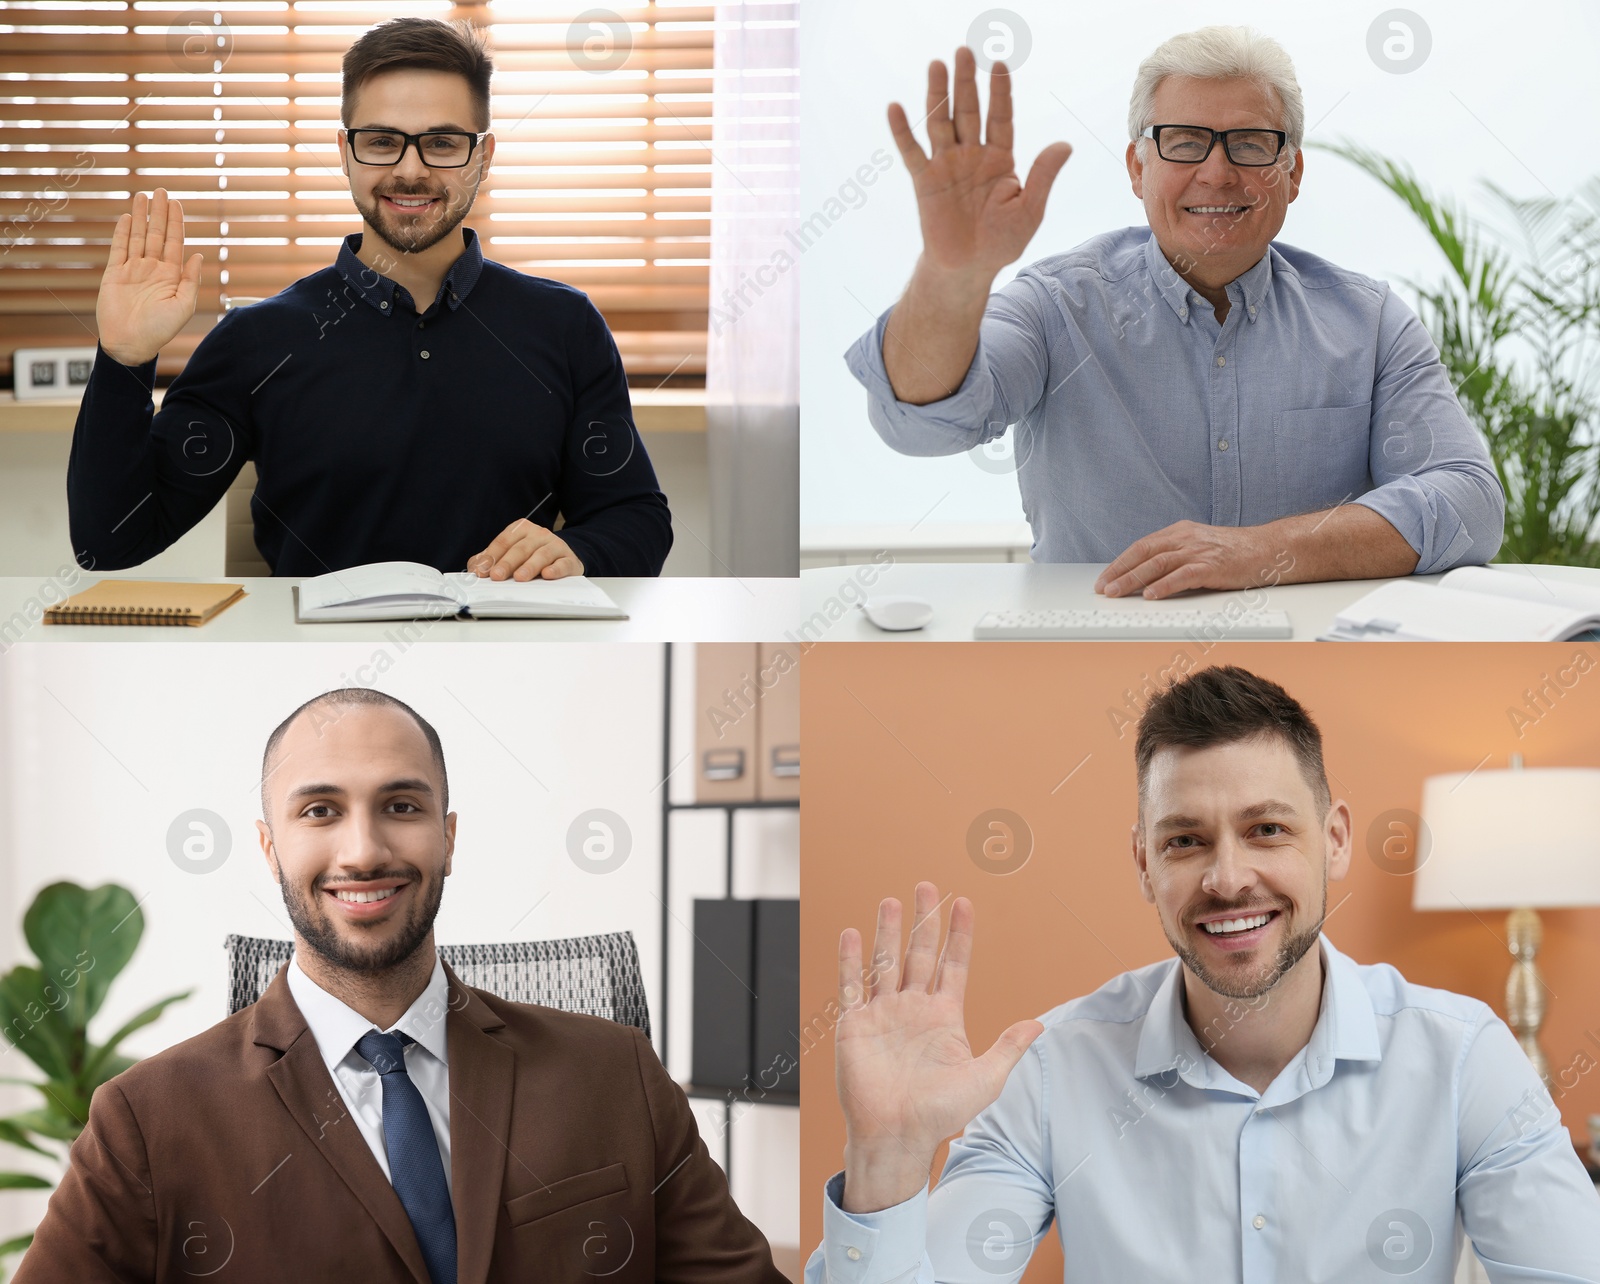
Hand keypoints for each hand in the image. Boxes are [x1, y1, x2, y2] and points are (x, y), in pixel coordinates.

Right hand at [95, 189, 202, 366]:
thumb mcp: (184, 306)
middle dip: (159, 213)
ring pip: (137, 236)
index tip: (176, 203)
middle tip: (161, 190)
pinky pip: (119, 248)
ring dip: (140, 216)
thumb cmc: (160, 329)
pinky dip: (122, 232)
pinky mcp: (114, 273)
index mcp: (172, 276)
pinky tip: (126, 217)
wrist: (130, 343)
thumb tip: (198, 254)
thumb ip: (191, 280)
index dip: (176, 223)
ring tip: (142, 195)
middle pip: (156, 234)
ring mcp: (134, 269)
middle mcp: (153, 269)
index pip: (174, 243)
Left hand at [468, 520, 583, 580]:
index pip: (503, 541)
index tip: (481, 571)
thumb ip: (491, 559)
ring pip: (541, 555)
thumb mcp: (510, 553)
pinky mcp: (569, 559)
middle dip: (507, 563)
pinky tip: (547, 574)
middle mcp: (538, 534)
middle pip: (520, 548)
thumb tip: (475, 568)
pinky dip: (555, 569)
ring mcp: (555, 545)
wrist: (563, 557)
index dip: (491, 556)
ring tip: (519, 578)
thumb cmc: (532, 556)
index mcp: (521, 529)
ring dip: (529, 566)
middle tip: (496, 576)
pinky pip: (562, 563)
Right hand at [835, 881, 1042, 1213]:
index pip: (954, 964)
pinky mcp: (855, 1025)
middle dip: (924, 920)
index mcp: (944, 1016)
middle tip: (926, 887)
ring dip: (888, 932)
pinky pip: (852, 985)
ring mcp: (883, 1014)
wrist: (897, 1136)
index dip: (959, 934)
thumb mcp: (985, 1079)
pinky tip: (852, 934)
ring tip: (891, 900)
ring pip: (885, 962)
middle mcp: (913, 1009)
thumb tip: (1039, 1024)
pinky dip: (850, 960)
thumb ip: (1008, 1047)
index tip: (964, 902)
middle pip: (919, 953)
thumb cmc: (941, 1114)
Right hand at [888, 47, 1071, 283]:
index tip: (999, 63)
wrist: (968, 268)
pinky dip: (903, 132)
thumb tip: (1064, 144)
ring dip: (938, 94)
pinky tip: (896, 108)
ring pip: (942, 123)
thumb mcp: (1030, 210)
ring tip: (937, 65)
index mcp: (999, 160)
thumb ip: (1043, 176)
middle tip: (964, 51)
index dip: (1000, 91)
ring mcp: (946, 167)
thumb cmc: (1001, 242)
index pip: (1000, 117)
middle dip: (967, 81)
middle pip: (969, 111)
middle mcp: (972, 156)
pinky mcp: (924, 182)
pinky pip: (912, 153)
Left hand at [1095, 520, 1274, 598]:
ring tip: (1117, 593)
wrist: (1269, 549)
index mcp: (1180, 532)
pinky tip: (1151, 595)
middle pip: (1144, 553)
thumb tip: (1146, 577)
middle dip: (1120, 571)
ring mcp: (1199, 551)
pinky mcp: (1212, 566)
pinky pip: (1183, 576)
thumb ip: (1176, 557)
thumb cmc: (1234, 552)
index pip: (1142, 546)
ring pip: (1157, 563)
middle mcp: (1186, 538)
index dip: (1120, 562)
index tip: (1104, 578)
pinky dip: (1164, 585)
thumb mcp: (1199, 547)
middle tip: (1103, 588)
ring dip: (1133, 579)